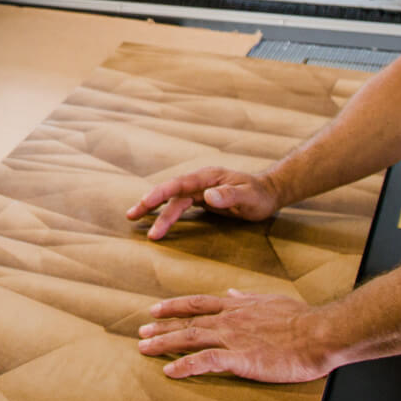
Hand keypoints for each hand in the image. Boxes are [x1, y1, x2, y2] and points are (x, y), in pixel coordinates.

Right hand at [125, 166, 282, 238]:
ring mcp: (200, 190)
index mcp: (208, 177)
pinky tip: (158, 222)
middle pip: (170, 191)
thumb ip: (230, 195)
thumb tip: (207, 196)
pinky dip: (168, 213)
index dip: (161, 193)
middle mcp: (200, 182)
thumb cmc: (260, 195)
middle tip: (131, 215)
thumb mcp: (250, 196)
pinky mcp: (201, 199)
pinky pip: (180, 206)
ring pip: (174, 200)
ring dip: (157, 212)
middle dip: (150, 202)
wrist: (268, 193)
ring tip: (139, 223)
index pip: (179, 184)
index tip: (146, 203)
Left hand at [136, 290, 335, 383]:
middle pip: (187, 323)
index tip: (155, 309)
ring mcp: (232, 339)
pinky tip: (170, 372)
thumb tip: (232, 294)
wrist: (319, 334)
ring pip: (190, 339)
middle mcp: (229, 320)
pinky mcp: (240, 359)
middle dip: (161, 327)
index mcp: (237, 308)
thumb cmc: (301, 319)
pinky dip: (185, 366)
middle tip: (140, 333)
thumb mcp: (271, 300)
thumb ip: (248, 298)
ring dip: (164, 344)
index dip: (174, 307)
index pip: (197, 304)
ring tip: (144, 349)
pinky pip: (206, 362)